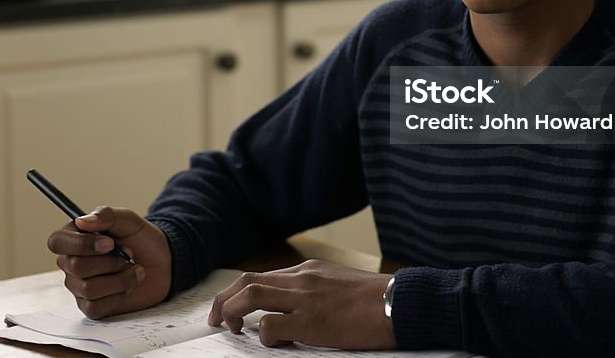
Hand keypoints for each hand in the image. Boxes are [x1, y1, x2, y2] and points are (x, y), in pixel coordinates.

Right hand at [47, 206, 171, 318]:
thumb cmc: (141, 239)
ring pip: (88, 288)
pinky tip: (128, 285)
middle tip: (128, 253)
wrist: (163, 262)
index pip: (57, 242)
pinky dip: (118, 295)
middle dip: (110, 261)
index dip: (81, 244)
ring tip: (133, 269)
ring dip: (119, 278)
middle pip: (77, 267)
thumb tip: (82, 221)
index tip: (109, 243)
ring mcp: (79, 287)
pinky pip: (95, 307)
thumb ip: (106, 215)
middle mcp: (71, 263)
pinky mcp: (91, 306)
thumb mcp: (128, 220)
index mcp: (75, 237)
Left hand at [207, 260, 395, 349]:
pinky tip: (272, 343)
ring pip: (250, 296)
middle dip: (223, 299)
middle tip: (215, 320)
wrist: (398, 303)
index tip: (229, 308)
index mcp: (307, 270)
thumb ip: (313, 290)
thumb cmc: (375, 300)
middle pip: (247, 282)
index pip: (261, 276)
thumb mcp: (337, 284)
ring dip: (231, 312)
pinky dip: (262, 335)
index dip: (239, 293)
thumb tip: (290, 311)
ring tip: (229, 329)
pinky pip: (270, 325)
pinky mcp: (310, 322)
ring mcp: (304, 299)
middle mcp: (301, 279)